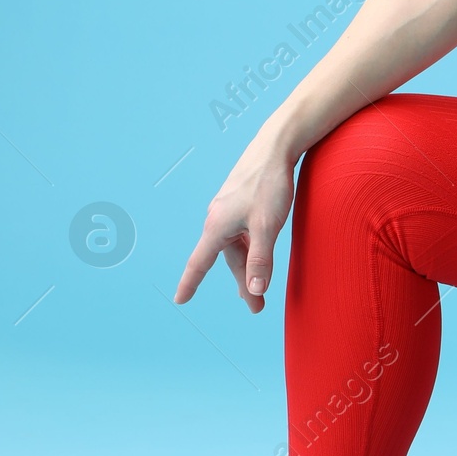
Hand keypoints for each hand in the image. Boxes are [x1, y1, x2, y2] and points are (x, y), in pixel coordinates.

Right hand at [174, 132, 298, 312]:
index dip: (190, 283)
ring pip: (239, 247)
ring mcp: (229, 210)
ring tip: (262, 289)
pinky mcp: (242, 203)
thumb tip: (255, 290)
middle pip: (229, 260)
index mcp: (217, 227)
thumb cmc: (269, 184)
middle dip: (243, 285)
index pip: (199, 263)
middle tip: (257, 308)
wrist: (275, 147)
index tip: (180, 300)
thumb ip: (261, 260)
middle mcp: (218, 220)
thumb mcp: (267, 227)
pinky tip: (259, 253)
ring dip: (250, 268)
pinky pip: (244, 234)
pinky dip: (252, 249)